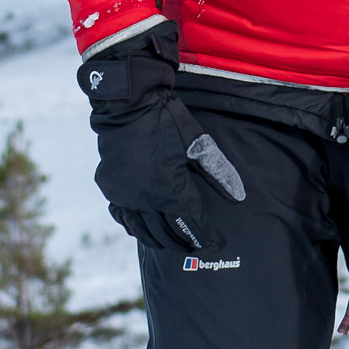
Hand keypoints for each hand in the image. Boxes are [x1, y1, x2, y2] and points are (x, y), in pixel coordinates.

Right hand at [79, 21, 245, 252]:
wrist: (128, 104)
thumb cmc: (167, 122)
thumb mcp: (199, 144)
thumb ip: (219, 173)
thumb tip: (238, 197)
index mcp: (170, 190)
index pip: (193, 223)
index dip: (207, 236)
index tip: (217, 243)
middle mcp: (145, 199)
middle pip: (167, 232)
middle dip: (185, 241)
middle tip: (197, 245)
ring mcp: (124, 196)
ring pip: (142, 230)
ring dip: (159, 240)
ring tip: (173, 243)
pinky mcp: (110, 188)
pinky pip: (122, 216)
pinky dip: (135, 227)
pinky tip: (143, 229)